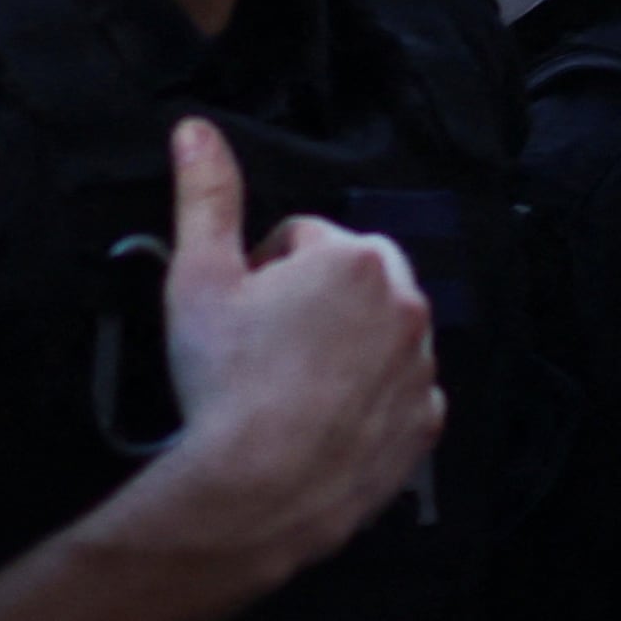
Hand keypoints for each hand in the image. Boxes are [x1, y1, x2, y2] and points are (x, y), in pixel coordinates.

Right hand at [148, 116, 442, 588]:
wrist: (257, 490)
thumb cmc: (225, 385)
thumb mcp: (199, 277)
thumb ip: (206, 195)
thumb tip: (196, 131)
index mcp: (353, 258)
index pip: (304, 238)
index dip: (263, 271)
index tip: (243, 311)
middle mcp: (404, 305)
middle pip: (353, 278)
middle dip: (314, 299)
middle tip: (264, 344)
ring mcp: (421, 367)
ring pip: (380, 333)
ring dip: (345, 344)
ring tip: (289, 385)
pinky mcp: (424, 422)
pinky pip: (400, 391)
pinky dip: (369, 397)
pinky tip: (321, 418)